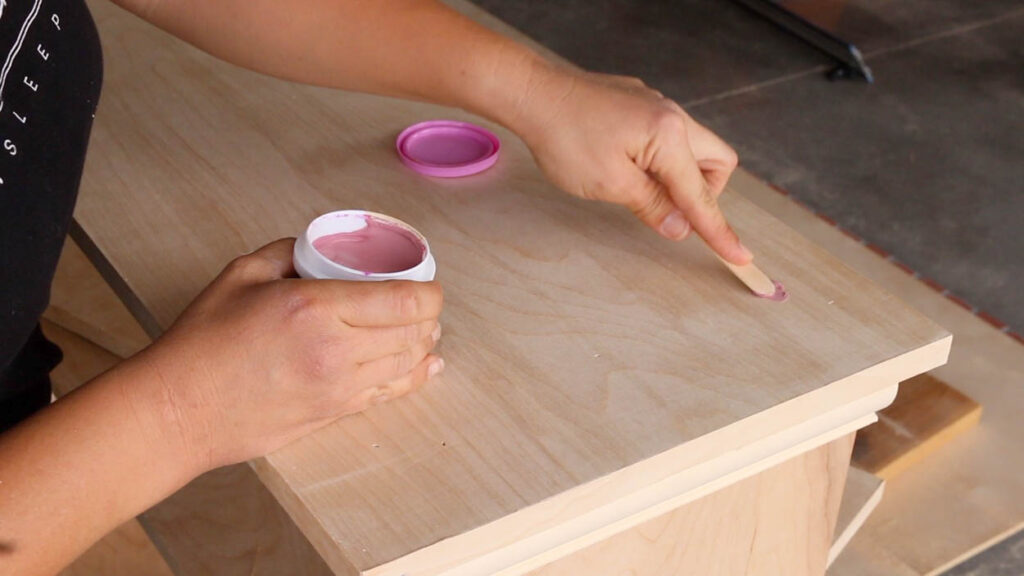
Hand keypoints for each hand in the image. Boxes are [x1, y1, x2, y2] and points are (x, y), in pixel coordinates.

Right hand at [133, 239, 444, 471]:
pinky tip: (426, 367)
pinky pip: (389, 394)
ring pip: (407, 364)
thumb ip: (289, 252)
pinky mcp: (333, 413)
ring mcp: (338, 387)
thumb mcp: (242, 274)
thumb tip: (319, 248)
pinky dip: (414, 378)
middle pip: (414, 332)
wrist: (179, 410)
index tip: (429, 283)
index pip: (404, 300)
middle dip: (430, 315)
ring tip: (424, 330)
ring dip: (423, 344)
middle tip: (425, 303)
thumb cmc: (202, 343)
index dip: (430, 291)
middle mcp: (337, 349)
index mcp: (317, 307)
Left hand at [511, 65, 749, 264]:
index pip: (702, 195)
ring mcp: (656, 106)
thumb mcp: (609, 183)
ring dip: (675, 176)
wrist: (534, 94)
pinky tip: (622, 164)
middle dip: (703, 192)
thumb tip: (680, 227)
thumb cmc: (565, 137)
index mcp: (669, 137)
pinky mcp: (640, 104)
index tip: (739, 257)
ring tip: (637, 187)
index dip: (718, 231)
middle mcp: (672, 115)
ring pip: (690, 148)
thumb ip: (652, 205)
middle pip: (715, 162)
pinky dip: (657, 159)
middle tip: (668, 209)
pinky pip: (665, 137)